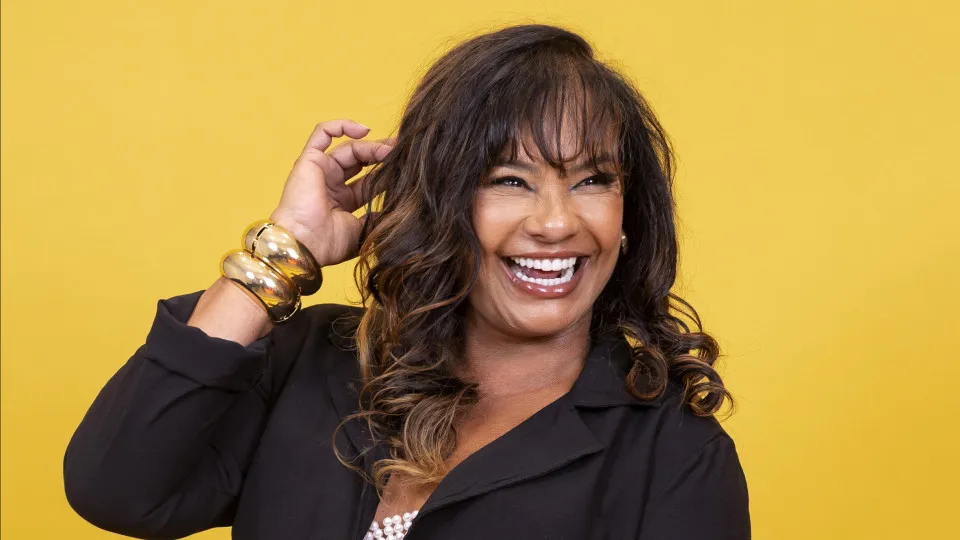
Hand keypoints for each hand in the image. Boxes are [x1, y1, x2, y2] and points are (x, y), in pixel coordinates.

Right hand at [269, 119, 393, 267]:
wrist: (305, 245)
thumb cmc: (328, 244)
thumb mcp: (364, 231)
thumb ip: (380, 218)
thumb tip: (400, 210)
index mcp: (343, 202)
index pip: (370, 181)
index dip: (387, 174)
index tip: (407, 169)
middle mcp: (331, 185)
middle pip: (361, 162)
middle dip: (382, 156)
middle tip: (402, 153)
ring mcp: (320, 171)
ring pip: (349, 148)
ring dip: (371, 146)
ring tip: (390, 150)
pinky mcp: (309, 160)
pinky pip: (322, 133)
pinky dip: (341, 126)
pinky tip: (364, 131)